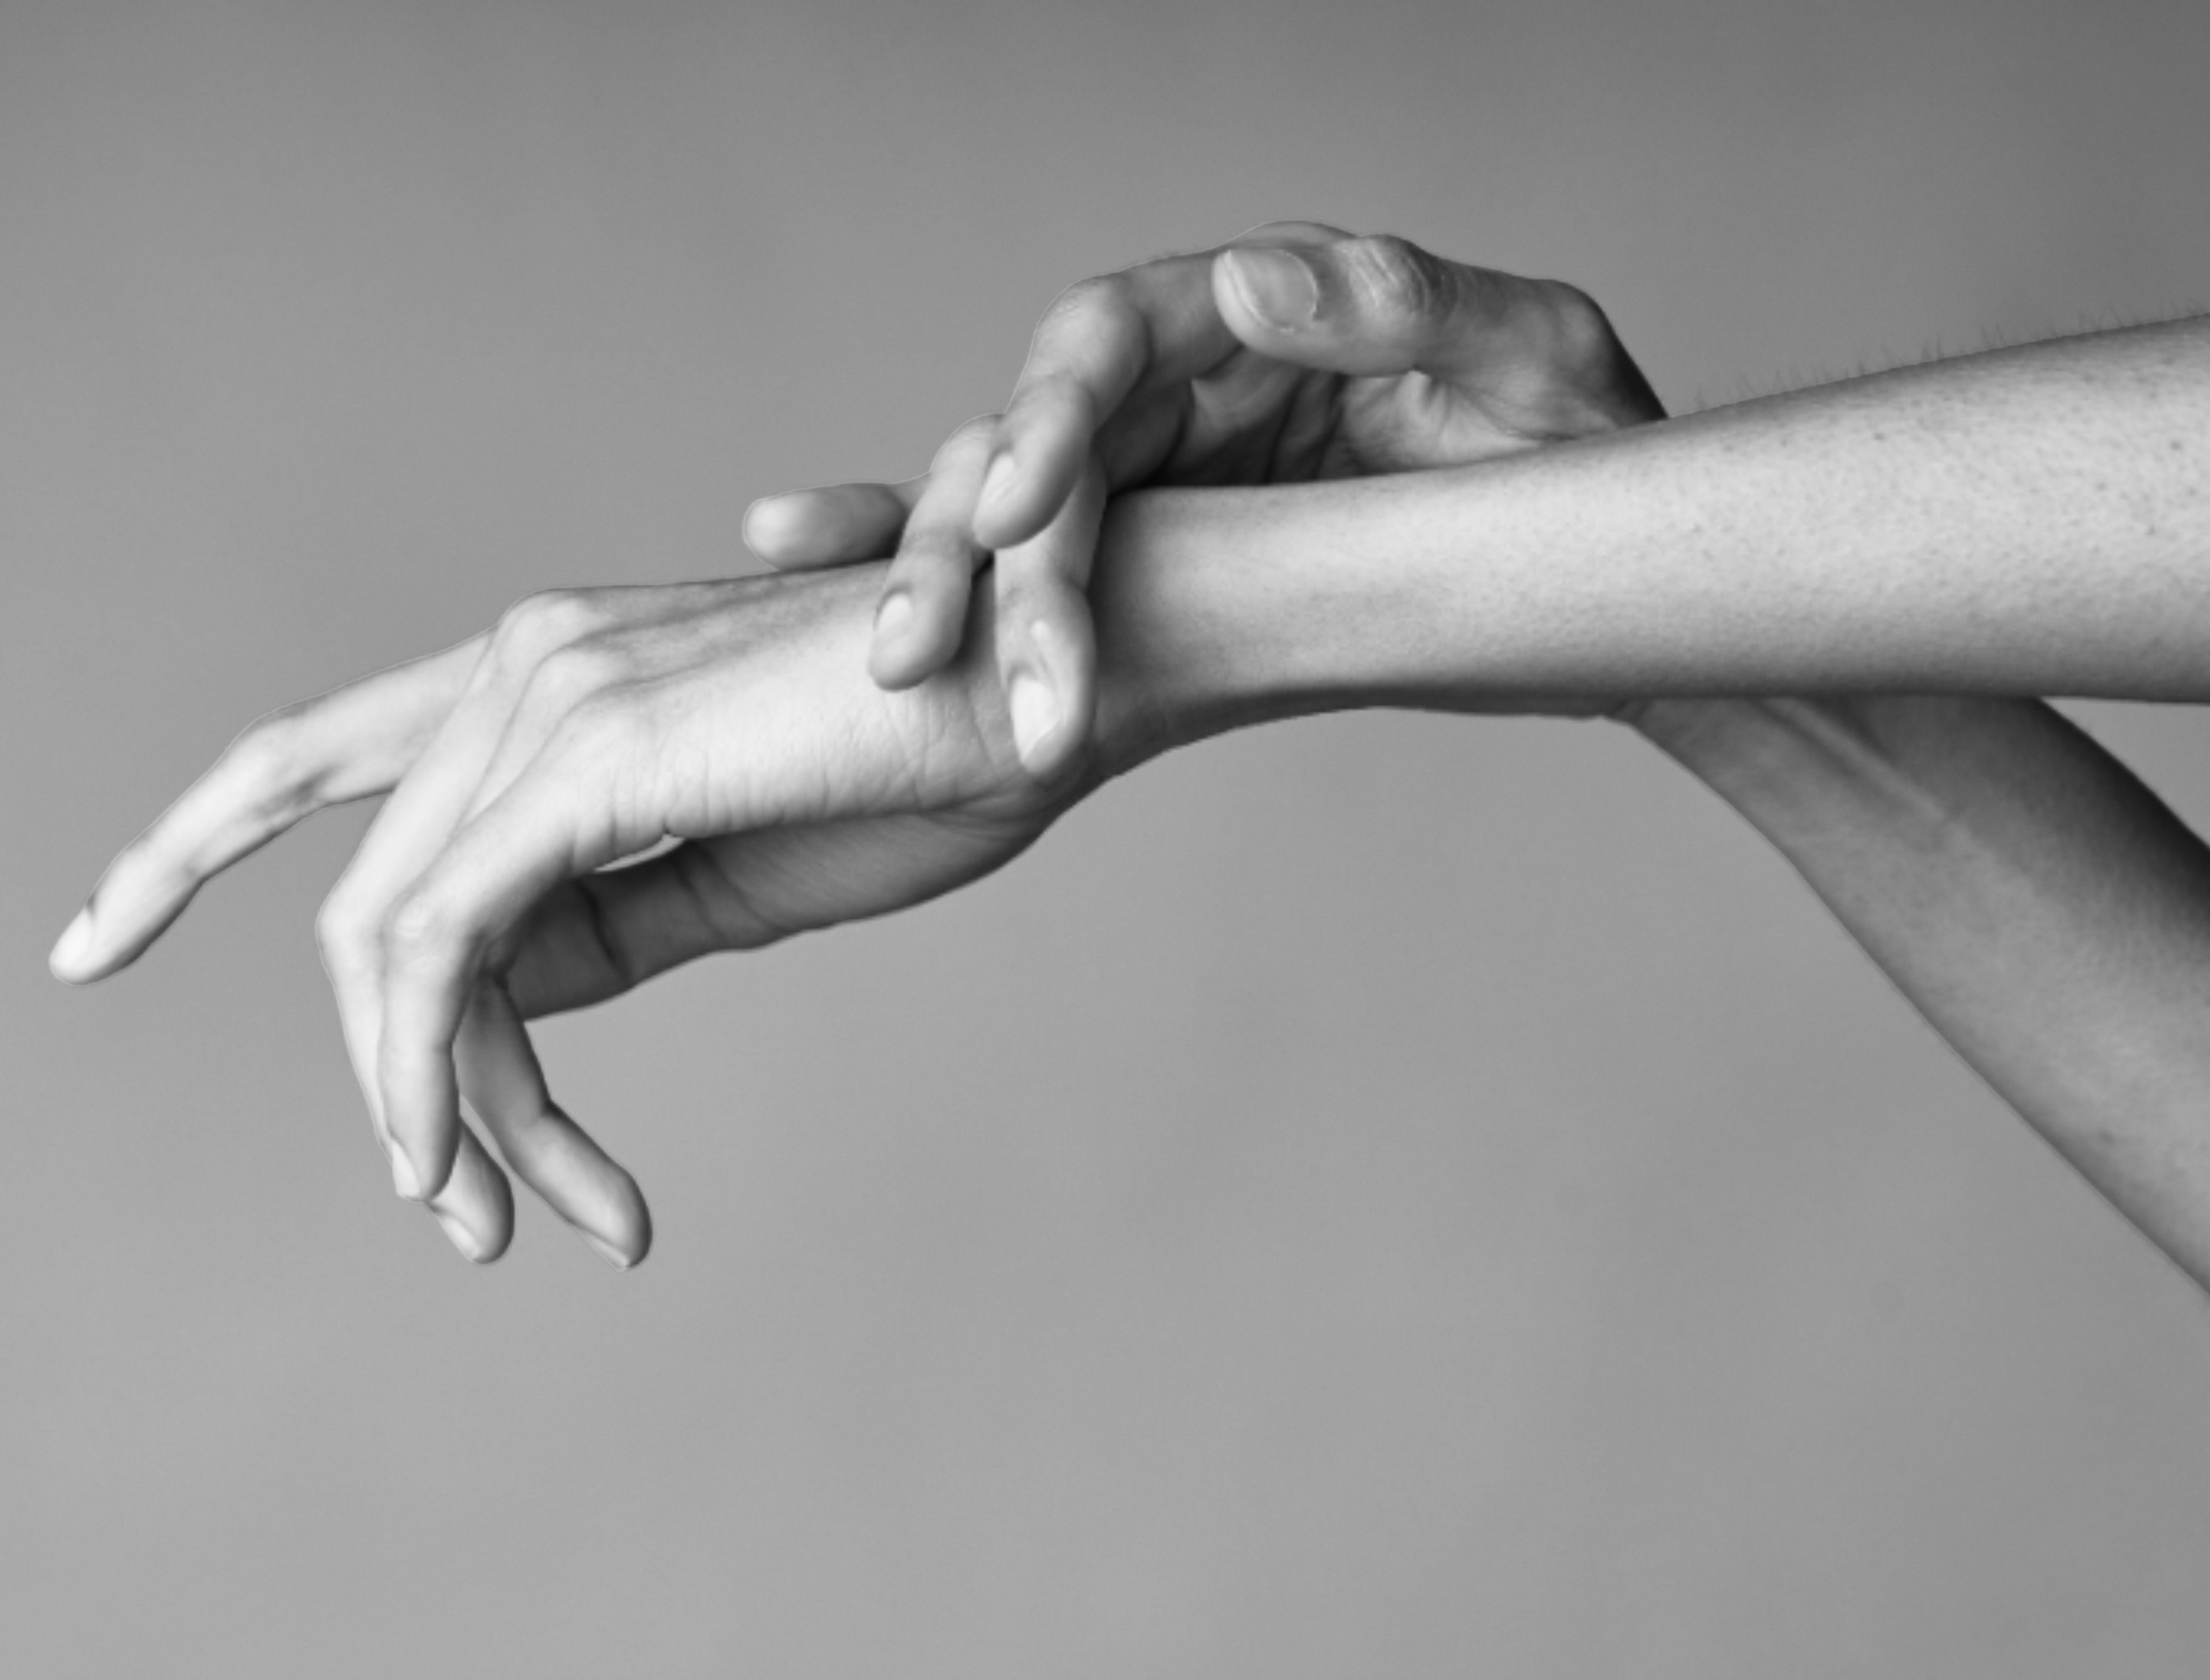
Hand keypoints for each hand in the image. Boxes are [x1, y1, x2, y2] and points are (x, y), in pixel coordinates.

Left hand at [49, 567, 1090, 1266]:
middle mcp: (518, 661)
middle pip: (359, 904)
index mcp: (543, 670)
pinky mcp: (583, 762)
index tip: (90, 934)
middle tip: (450, 1216)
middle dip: (380, 1080)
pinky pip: (445, 949)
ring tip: (503, 1221)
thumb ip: (602, 921)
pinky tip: (487, 1171)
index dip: (174, 844)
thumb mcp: (729, 875)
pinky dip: (442, 1075)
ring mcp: (542, 696)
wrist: (1062, 676)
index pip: (307, 755)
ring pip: (393, 944)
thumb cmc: (927, 765)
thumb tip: (489, 997)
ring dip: (433, 1110)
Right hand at [744, 220, 1664, 761]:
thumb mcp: (1536, 359)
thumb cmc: (1584, 446)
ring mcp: (1161, 485)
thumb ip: (1403, 306)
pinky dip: (964, 616)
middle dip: (976, 551)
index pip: (1111, 339)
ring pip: (1014, 529)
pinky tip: (890, 656)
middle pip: (1034, 446)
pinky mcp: (1156, 572)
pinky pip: (1042, 590)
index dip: (1046, 414)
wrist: (1613, 574)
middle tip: (929, 656)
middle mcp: (1185, 391)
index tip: (1017, 510)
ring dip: (952, 600)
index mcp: (1255, 317)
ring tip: (903, 678)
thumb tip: (1249, 279)